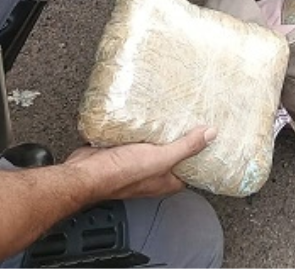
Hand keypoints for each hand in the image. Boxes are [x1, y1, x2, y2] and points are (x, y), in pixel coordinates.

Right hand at [65, 127, 216, 200]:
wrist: (84, 173)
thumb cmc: (119, 174)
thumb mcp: (161, 158)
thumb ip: (186, 147)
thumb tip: (210, 135)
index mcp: (166, 181)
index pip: (191, 168)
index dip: (200, 153)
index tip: (207, 135)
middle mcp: (152, 174)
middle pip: (173, 154)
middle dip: (180, 138)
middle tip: (190, 118)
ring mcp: (136, 163)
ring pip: (153, 144)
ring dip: (158, 131)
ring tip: (170, 112)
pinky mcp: (121, 151)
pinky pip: (135, 137)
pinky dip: (140, 127)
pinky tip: (144, 115)